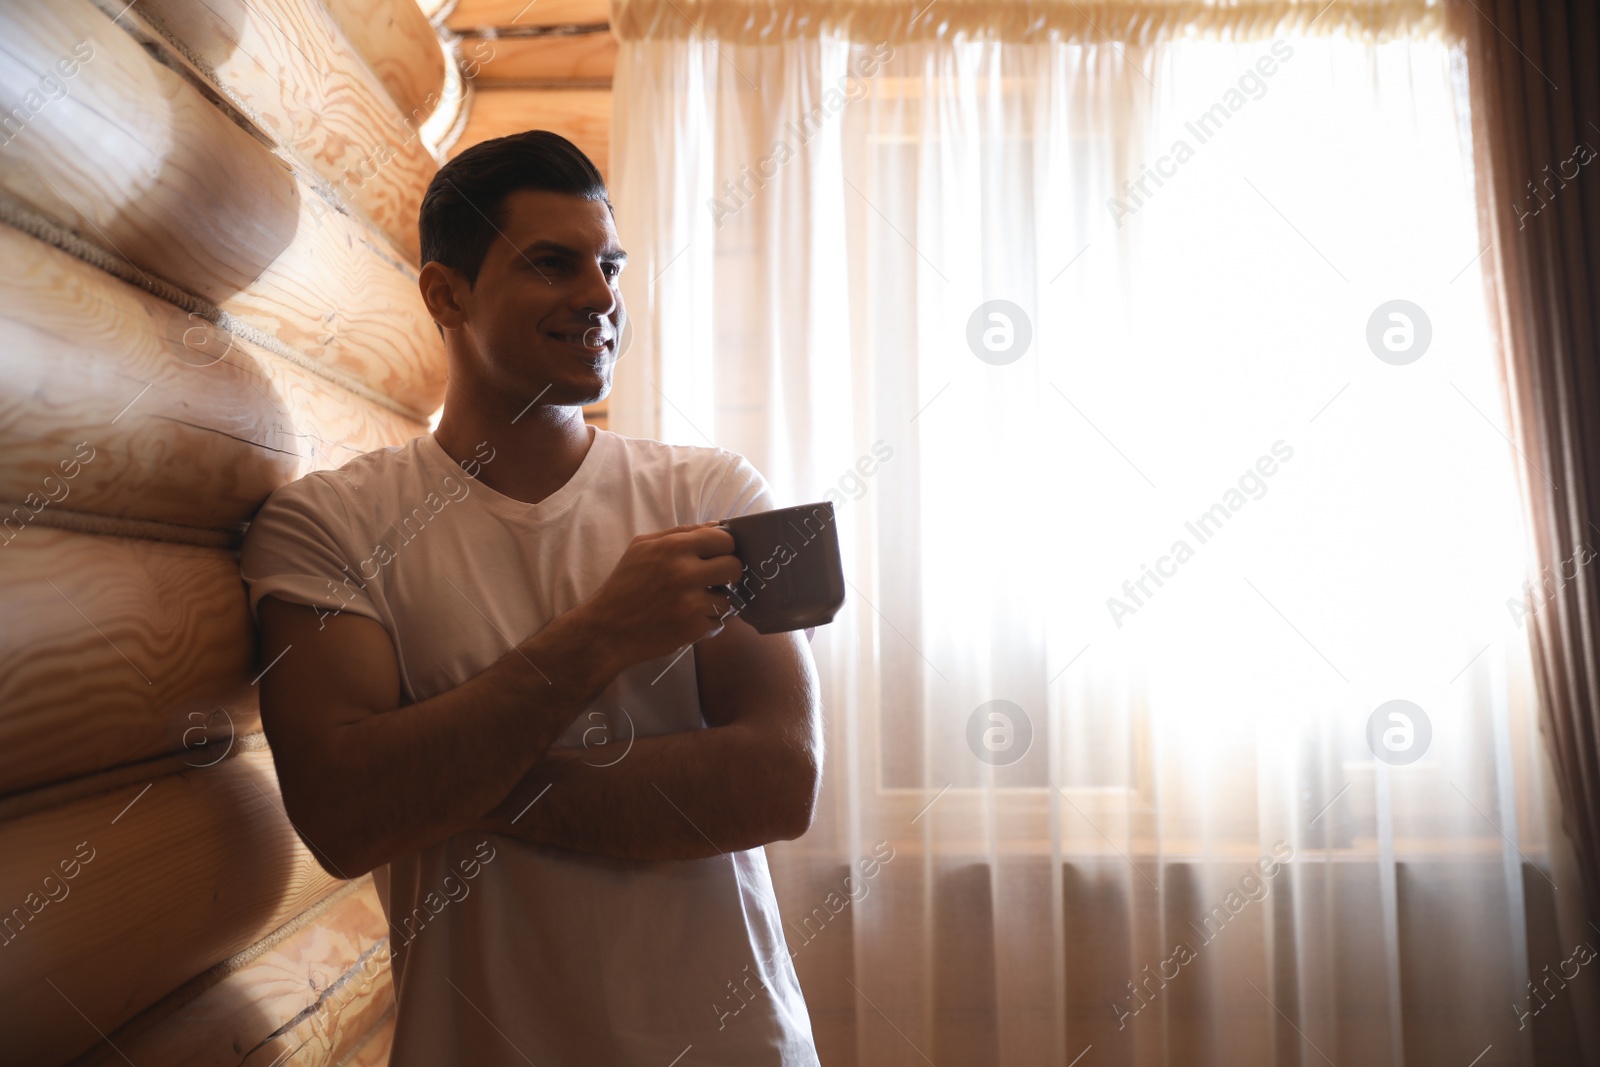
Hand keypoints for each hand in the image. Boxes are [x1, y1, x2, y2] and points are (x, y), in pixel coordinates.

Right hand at [574, 521, 743, 667]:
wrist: (607, 629)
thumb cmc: (625, 584)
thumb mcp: (643, 546)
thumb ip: (682, 532)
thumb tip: (718, 525)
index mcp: (673, 547)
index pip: (725, 539)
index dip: (723, 548)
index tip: (716, 555)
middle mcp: (685, 573)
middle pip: (735, 567)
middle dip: (726, 573)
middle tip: (710, 579)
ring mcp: (691, 603)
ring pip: (729, 598)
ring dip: (715, 601)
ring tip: (693, 601)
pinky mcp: (693, 628)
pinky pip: (717, 621)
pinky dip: (705, 621)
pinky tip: (685, 619)